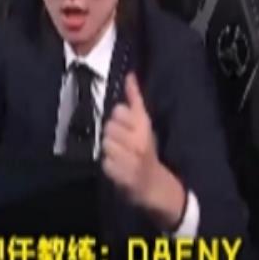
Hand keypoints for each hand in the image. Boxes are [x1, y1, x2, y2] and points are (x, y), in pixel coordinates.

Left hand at [102, 73, 184, 228]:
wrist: (155, 184)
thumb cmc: (147, 149)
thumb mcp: (144, 121)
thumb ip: (134, 98)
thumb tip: (129, 75)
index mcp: (144, 127)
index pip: (118, 111)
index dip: (119, 117)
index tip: (127, 125)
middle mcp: (138, 142)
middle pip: (108, 127)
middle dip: (113, 134)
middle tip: (123, 142)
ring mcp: (130, 160)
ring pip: (105, 143)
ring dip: (110, 149)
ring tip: (121, 154)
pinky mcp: (120, 174)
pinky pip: (104, 161)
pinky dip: (109, 164)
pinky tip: (119, 166)